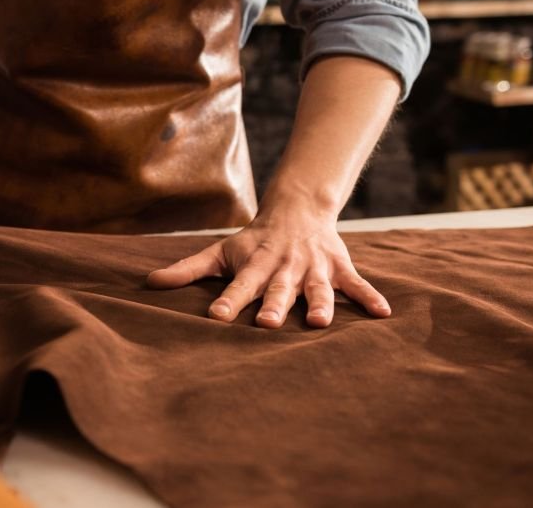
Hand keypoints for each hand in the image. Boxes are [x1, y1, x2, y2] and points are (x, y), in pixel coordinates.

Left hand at [147, 209, 390, 327]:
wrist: (298, 208)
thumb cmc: (252, 241)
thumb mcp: (220, 251)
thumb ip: (187, 270)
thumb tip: (148, 284)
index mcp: (255, 265)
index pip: (239, 285)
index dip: (228, 300)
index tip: (217, 316)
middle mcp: (284, 267)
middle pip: (278, 289)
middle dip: (275, 305)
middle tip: (268, 324)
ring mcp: (314, 267)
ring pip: (318, 288)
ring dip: (320, 304)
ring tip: (320, 323)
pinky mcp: (339, 267)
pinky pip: (357, 283)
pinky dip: (370, 297)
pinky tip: (384, 313)